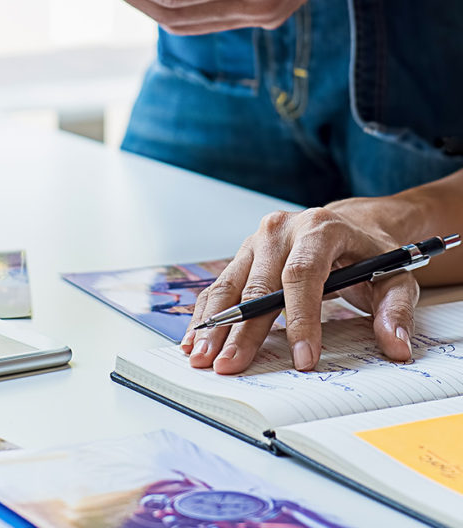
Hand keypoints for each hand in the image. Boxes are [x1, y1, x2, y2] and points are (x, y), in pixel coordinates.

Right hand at [181, 206, 418, 373]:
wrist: (349, 225)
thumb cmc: (370, 252)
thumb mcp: (395, 276)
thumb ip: (395, 310)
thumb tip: (396, 345)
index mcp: (320, 229)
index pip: (303, 274)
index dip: (301, 318)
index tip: (303, 358)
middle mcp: (281, 230)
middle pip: (258, 284)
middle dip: (242, 330)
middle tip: (229, 366)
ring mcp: (257, 241)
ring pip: (231, 286)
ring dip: (214, 324)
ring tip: (201, 357)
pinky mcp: (244, 255)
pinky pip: (221, 286)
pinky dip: (207, 314)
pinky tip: (194, 338)